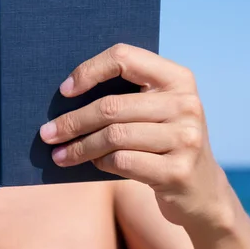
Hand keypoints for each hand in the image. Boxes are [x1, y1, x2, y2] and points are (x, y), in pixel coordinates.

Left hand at [40, 43, 232, 228]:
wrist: (202, 190)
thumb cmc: (163, 142)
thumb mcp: (156, 110)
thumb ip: (126, 95)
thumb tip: (65, 93)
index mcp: (177, 78)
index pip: (124, 58)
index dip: (89, 71)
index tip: (65, 91)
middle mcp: (186, 104)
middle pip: (111, 106)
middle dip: (72, 121)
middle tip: (47, 133)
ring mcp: (186, 138)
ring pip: (113, 136)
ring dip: (79, 147)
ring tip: (59, 155)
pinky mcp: (178, 171)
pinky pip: (123, 161)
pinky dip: (100, 162)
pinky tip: (93, 163)